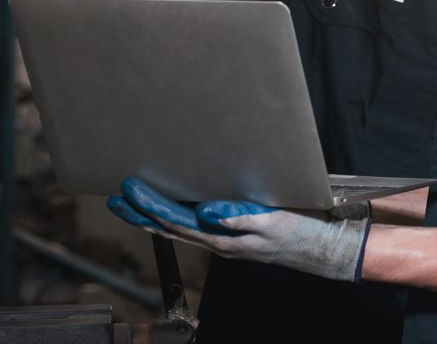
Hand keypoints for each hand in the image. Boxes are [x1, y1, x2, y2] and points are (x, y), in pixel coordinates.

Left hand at [107, 177, 370, 281]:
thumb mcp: (272, 222)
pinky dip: (173, 220)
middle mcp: (216, 242)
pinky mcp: (230, 236)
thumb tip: (205, 212)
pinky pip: (193, 228)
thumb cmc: (300, 232)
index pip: (176, 220)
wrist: (321, 248)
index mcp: (222, 238)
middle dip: (140, 214)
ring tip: (130, 206)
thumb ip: (238, 217)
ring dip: (151, 217)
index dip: (150, 205)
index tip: (129, 189)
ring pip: (178, 230)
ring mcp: (222, 241)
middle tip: (115, 199)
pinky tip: (168, 212)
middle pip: (168, 228)